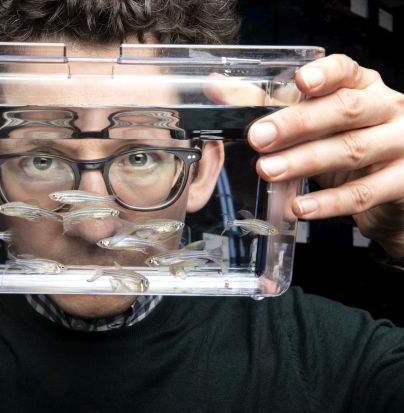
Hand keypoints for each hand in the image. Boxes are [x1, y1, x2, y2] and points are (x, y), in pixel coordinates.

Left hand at [249, 54, 403, 257]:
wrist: (394, 190)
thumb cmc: (346, 144)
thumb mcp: (314, 122)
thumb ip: (268, 105)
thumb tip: (217, 88)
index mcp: (364, 86)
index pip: (347, 71)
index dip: (325, 74)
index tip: (300, 82)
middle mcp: (387, 109)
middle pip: (346, 110)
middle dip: (298, 123)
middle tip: (258, 137)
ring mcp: (401, 145)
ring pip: (352, 151)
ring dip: (305, 161)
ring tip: (268, 170)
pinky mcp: (403, 182)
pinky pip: (363, 194)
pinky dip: (328, 203)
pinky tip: (300, 208)